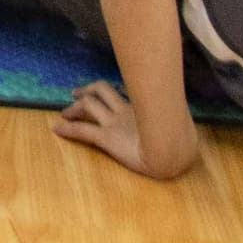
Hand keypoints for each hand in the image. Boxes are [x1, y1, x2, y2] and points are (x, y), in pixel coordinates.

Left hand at [55, 80, 197, 179]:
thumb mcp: (182, 129)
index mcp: (143, 109)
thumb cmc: (181, 144)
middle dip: (88, 90)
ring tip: (65, 111)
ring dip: (75, 107)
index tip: (106, 89)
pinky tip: (56, 129)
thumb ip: (178, 125)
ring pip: (90, 106)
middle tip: (76, 93)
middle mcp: (126, 111)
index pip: (125, 90)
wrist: (172, 153)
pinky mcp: (107, 138)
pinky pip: (84, 131)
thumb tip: (186, 132)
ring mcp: (115, 123)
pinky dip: (68, 129)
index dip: (114, 89)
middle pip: (103, 91)